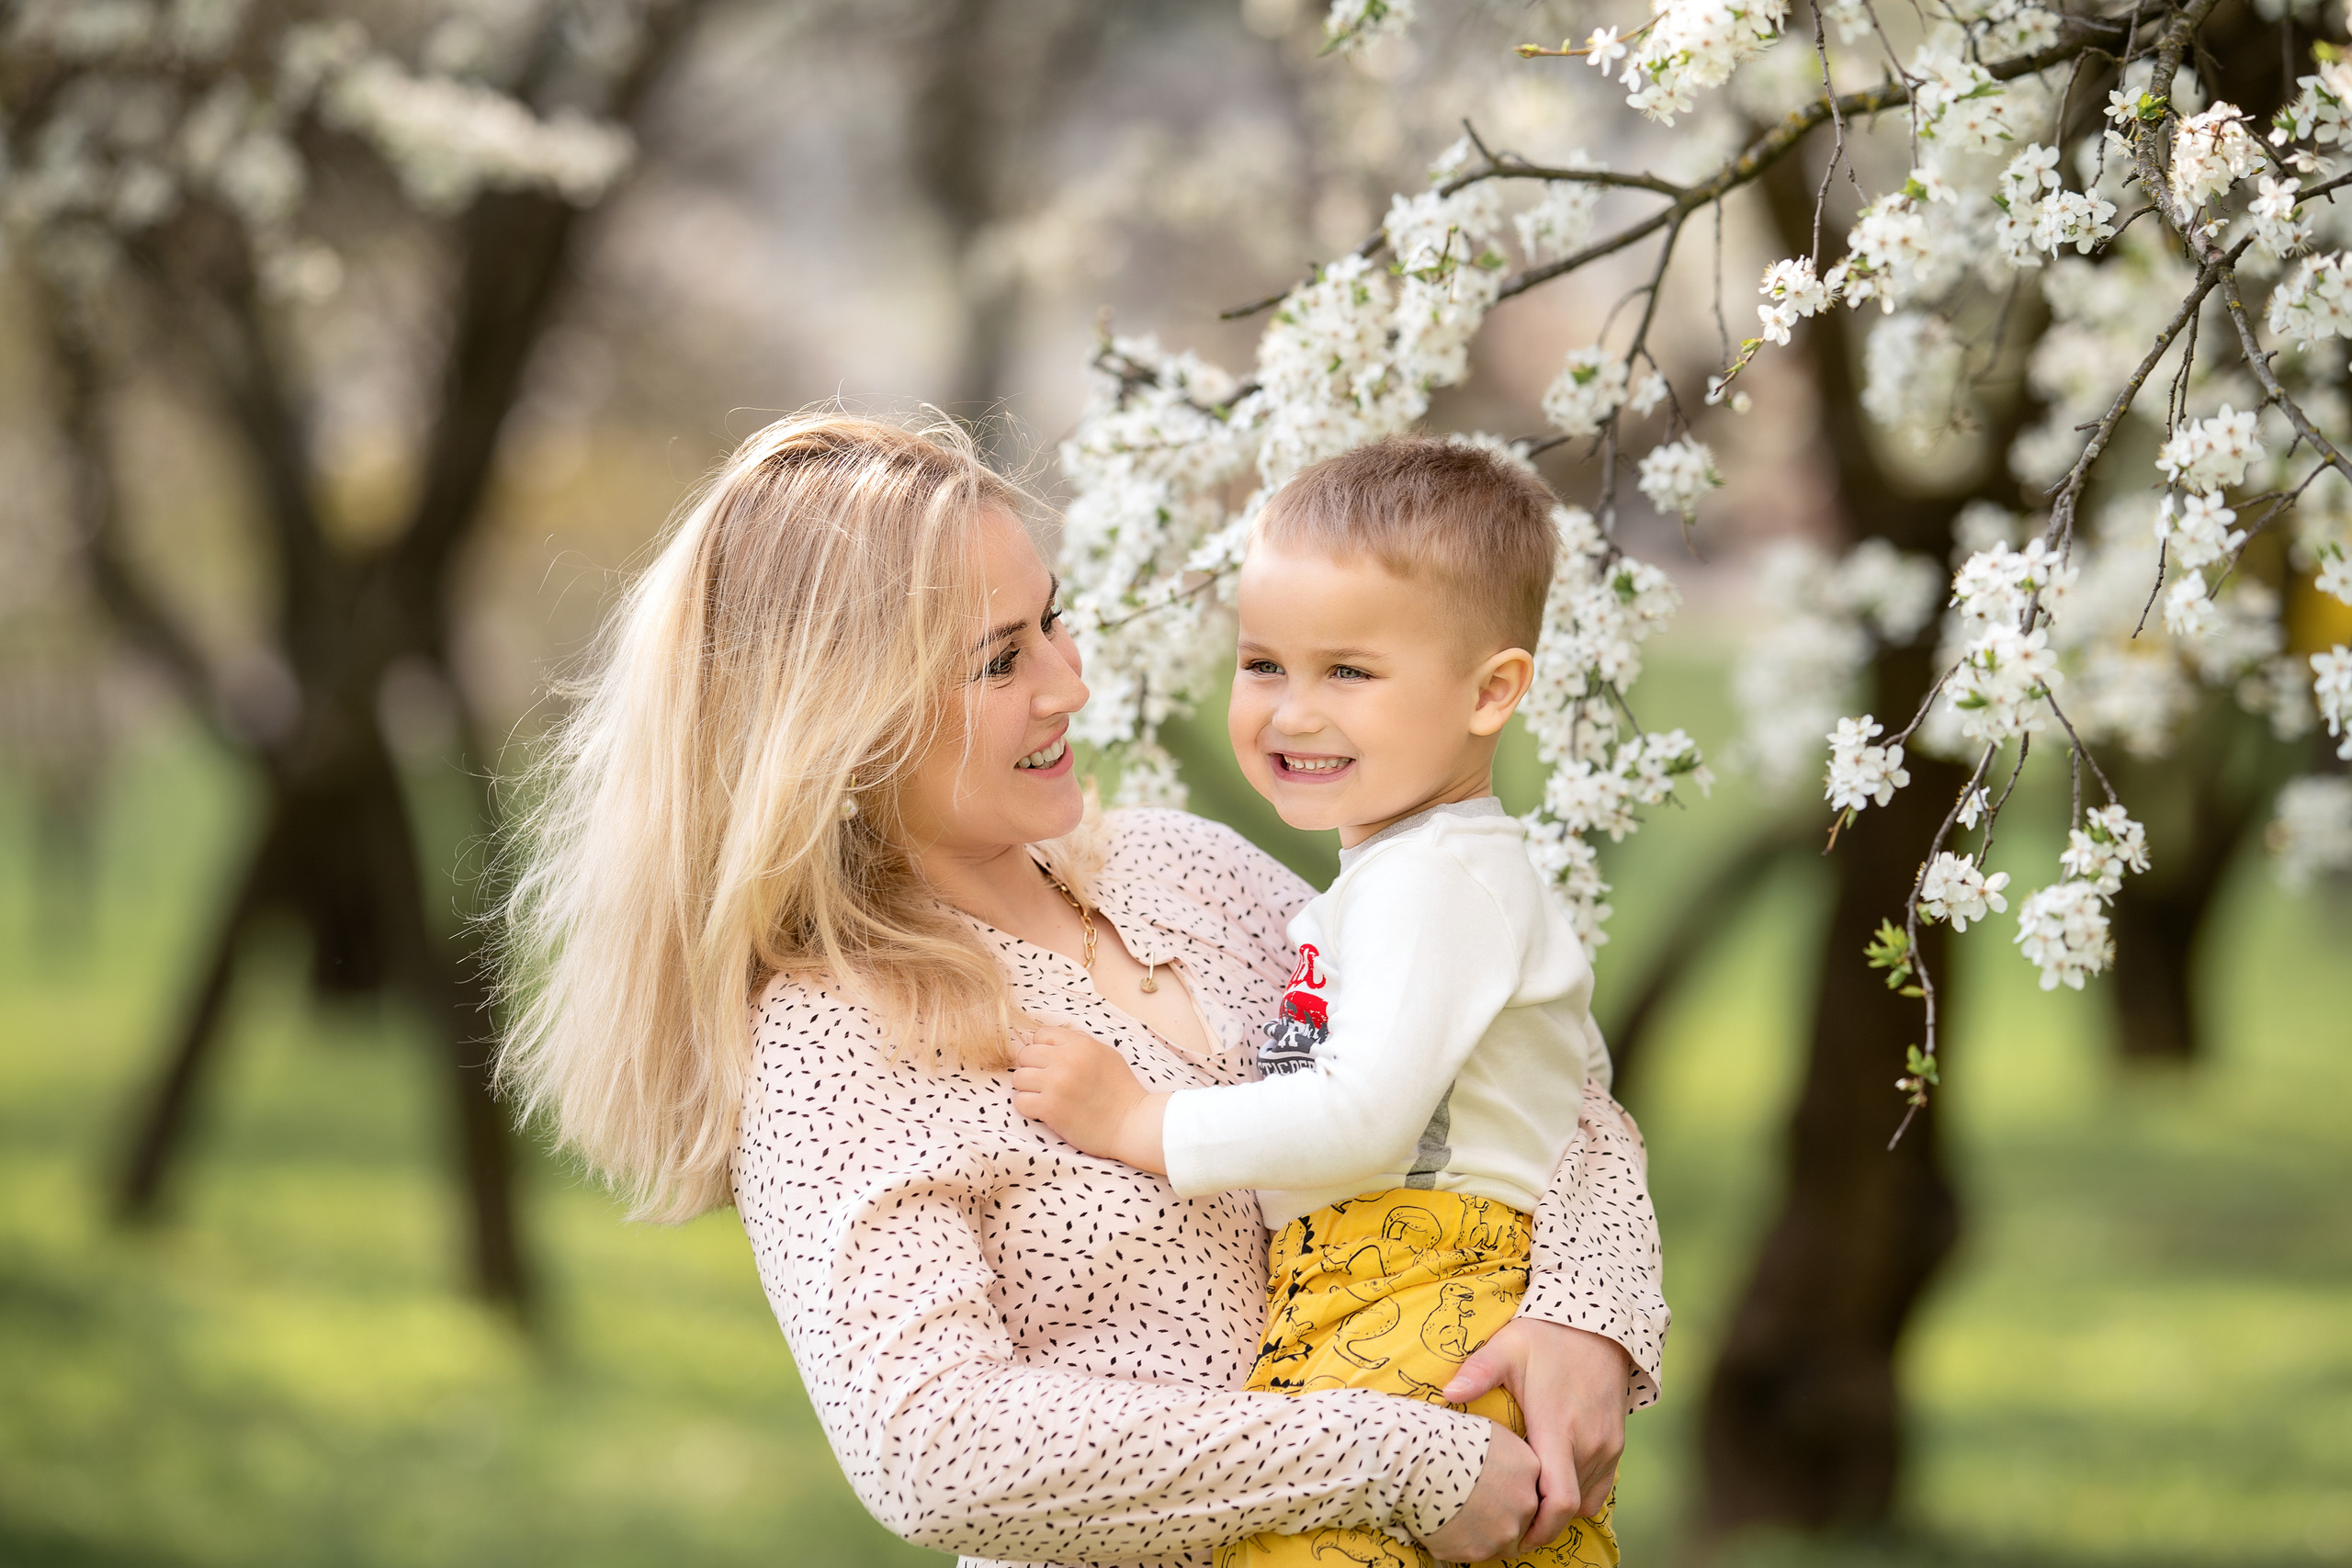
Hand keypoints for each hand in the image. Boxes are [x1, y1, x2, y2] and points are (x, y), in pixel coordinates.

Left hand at [1010, 1025, 1169, 1172]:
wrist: (1132, 1123)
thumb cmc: (1120, 1090)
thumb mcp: (1105, 1054)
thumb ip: (1078, 1043)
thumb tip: (1049, 1040)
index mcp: (1080, 1044)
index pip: (1040, 1035)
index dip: (1042, 1050)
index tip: (1051, 1064)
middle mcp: (1065, 1060)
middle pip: (1024, 1055)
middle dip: (1032, 1068)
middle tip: (1045, 1082)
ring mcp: (1056, 1084)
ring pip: (1018, 1078)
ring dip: (1028, 1088)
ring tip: (1044, 1097)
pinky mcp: (1050, 1108)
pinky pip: (1020, 1101)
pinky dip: (1029, 1107)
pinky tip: (1044, 1111)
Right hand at [1419, 1421, 1538, 1563]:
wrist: (1419, 1460)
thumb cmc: (1447, 1439)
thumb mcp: (1491, 1434)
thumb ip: (1509, 1459)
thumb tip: (1504, 1470)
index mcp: (1530, 1469)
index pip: (1530, 1488)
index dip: (1510, 1492)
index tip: (1494, 1491)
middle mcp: (1526, 1504)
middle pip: (1521, 1520)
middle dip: (1501, 1516)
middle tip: (1474, 1506)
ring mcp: (1505, 1531)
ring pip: (1500, 1541)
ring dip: (1483, 1533)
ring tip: (1456, 1516)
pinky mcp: (1480, 1551)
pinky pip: (1474, 1552)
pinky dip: (1460, 1543)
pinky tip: (1443, 1524)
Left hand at [1441, 1318, 1628, 1547]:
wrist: (1600, 1322)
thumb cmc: (1547, 1336)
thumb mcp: (1508, 1347)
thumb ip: (1478, 1372)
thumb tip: (1447, 1394)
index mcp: (1559, 1428)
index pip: (1558, 1500)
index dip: (1539, 1527)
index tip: (1515, 1534)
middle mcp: (1589, 1443)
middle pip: (1570, 1508)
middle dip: (1543, 1524)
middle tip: (1512, 1525)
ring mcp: (1607, 1445)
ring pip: (1586, 1499)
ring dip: (1560, 1508)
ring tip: (1528, 1504)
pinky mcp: (1617, 1442)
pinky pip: (1600, 1486)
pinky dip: (1579, 1494)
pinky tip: (1553, 1484)